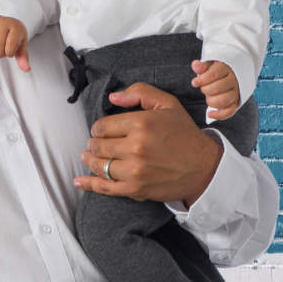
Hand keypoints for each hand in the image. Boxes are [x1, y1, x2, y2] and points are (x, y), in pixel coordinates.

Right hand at [0, 16, 29, 71]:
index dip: (9, 53)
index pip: (11, 43)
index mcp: (15, 27)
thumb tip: (26, 69)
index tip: (10, 53)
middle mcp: (2, 22)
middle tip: (0, 53)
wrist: (5, 22)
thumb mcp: (21, 45)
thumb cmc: (14, 36)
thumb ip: (23, 57)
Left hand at [73, 83, 222, 206]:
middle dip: (94, 143)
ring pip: (99, 165)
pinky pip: (106, 188)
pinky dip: (88, 184)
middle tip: (96, 142)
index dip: (99, 128)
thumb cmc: (184, 133)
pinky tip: (78, 181)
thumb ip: (139, 92)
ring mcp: (135, 170)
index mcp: (140, 123)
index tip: (102, 130)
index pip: (102, 126)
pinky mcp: (136, 189)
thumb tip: (113, 97)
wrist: (204, 167)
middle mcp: (135, 147)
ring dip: (90, 160)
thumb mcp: (167, 103)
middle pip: (98, 145)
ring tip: (87, 156)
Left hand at [191, 60, 239, 119]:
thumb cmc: (216, 70)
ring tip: (207, 97)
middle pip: (217, 88)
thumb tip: (195, 65)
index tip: (194, 82)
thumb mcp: (209, 64)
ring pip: (223, 100)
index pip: (213, 74)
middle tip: (203, 88)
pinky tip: (210, 114)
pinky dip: (219, 115)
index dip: (201, 80)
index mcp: (225, 69)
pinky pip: (230, 111)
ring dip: (211, 101)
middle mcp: (232, 81)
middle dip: (205, 90)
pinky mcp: (236, 103)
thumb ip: (202, 66)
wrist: (232, 74)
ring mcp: (235, 92)